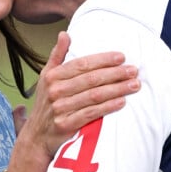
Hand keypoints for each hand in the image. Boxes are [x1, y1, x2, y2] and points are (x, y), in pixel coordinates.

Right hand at [1, 31, 139, 171]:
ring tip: (134, 85)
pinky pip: (92, 113)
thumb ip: (57, 56)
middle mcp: (55, 91)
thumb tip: (64, 34)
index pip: (81, 64)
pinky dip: (108, 107)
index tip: (121, 57)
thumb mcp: (46, 78)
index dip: (103, 59)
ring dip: (117, 89)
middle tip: (134, 70)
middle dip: (115, 74)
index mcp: (52, 76)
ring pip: (94, 95)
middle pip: (91, 79)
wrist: (36, 137)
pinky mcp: (66, 124)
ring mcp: (60, 108)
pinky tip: (122, 102)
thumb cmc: (46, 104)